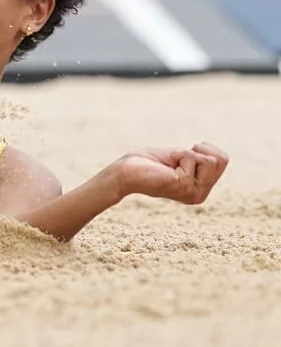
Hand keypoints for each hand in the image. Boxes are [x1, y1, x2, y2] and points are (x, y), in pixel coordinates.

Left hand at [111, 143, 228, 204]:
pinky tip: (164, 167)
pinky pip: (191, 157)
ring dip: (185, 153)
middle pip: (220, 160)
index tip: (180, 159)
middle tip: (174, 161)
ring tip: (169, 164)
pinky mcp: (184, 185)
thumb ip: (203, 162)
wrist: (125, 171)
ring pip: (209, 159)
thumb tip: (220, 158)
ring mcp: (193, 193)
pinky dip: (176, 154)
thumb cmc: (150, 162)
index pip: (222, 160)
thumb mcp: (183, 159)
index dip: (201, 150)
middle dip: (195, 151)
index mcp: (202, 190)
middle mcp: (200, 196)